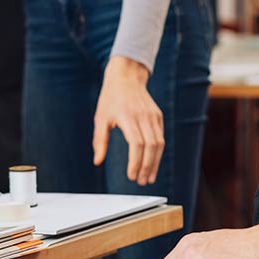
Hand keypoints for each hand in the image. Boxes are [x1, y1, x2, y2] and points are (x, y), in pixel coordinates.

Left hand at [93, 56, 163, 185]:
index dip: (136, 162)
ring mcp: (153, 116)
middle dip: (147, 167)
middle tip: (142, 182)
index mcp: (128, 117)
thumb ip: (100, 141)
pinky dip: (158, 153)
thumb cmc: (110, 98)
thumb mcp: (100, 118)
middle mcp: (143, 117)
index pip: (137, 144)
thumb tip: (97, 161)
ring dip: (155, 163)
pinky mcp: (158, 116)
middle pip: (151, 147)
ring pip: (159, 144)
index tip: (132, 176)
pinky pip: (161, 137)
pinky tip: (152, 163)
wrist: (127, 76)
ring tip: (149, 177)